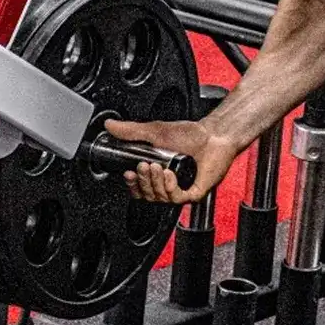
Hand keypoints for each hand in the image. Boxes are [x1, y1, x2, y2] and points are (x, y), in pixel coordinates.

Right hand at [104, 117, 241, 202]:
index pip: (138, 189)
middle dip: (143, 182)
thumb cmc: (191, 135)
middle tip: (144, 166)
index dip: (131, 185)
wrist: (214, 135)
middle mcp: (168, 186)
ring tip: (157, 167)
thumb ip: (131, 131)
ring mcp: (181, 190)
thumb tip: (110, 126)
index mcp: (157, 176)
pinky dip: (170, 187)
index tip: (128, 174)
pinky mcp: (194, 193)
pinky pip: (176, 198)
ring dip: (155, 183)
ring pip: (160, 198)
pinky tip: (169, 174)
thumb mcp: (155, 132)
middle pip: (147, 196)